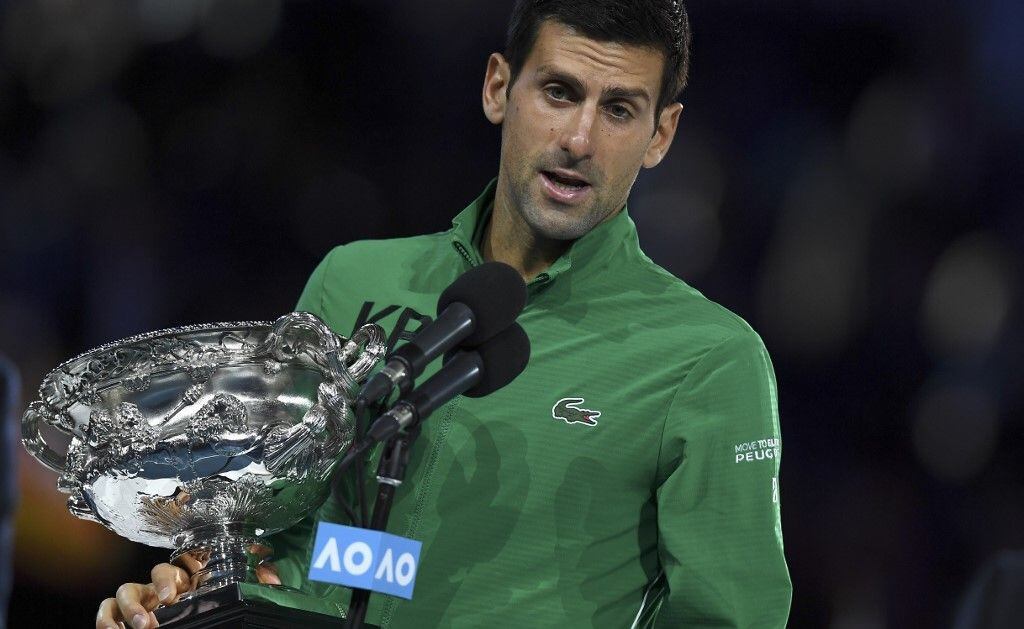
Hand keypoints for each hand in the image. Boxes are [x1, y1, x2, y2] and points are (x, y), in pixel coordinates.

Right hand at [94, 557, 280, 628]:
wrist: (203, 623)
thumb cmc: (215, 611)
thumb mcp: (232, 597)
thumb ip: (254, 585)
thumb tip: (272, 577)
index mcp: (190, 579)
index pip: (180, 562)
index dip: (175, 572)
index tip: (177, 592)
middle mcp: (162, 588)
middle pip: (154, 572)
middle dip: (155, 588)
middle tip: (162, 609)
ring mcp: (141, 603)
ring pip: (123, 591)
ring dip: (127, 608)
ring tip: (140, 626)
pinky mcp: (123, 620)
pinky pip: (106, 612)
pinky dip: (106, 619)